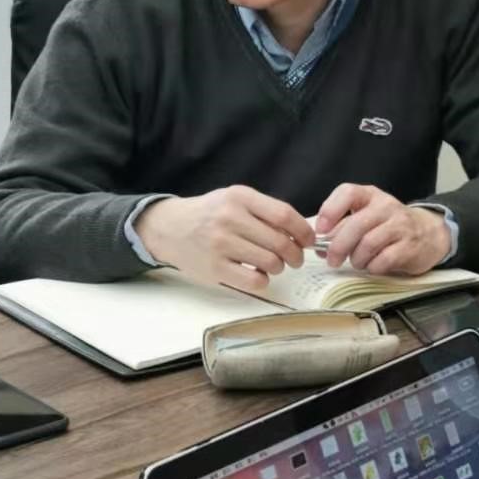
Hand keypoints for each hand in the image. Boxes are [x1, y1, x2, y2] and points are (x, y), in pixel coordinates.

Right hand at [134, 186, 314, 292]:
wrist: (169, 227)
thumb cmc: (210, 213)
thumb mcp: (234, 199)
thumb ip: (264, 211)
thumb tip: (301, 232)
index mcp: (239, 197)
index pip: (284, 215)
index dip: (303, 231)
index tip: (309, 241)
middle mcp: (230, 218)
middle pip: (280, 242)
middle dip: (295, 255)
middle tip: (295, 259)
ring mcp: (221, 244)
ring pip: (270, 263)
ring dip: (279, 268)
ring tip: (273, 265)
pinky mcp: (214, 268)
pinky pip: (253, 281)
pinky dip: (263, 281)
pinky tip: (257, 275)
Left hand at [315, 184, 450, 274]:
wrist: (429, 233)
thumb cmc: (389, 225)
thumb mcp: (367, 217)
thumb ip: (343, 227)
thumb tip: (320, 245)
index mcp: (370, 195)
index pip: (347, 192)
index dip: (330, 210)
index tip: (321, 230)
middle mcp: (385, 206)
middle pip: (356, 224)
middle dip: (338, 246)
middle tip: (332, 260)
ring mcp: (400, 225)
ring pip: (369, 243)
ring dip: (356, 258)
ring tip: (356, 262)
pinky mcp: (410, 246)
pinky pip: (384, 259)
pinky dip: (372, 267)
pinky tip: (372, 267)